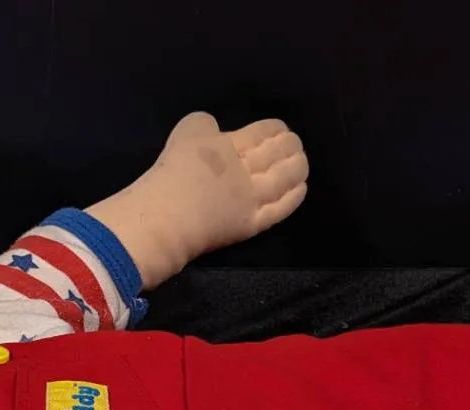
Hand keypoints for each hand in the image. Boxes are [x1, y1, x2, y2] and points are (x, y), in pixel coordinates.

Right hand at [86, 112, 309, 289]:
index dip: (276, 129)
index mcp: (230, 144)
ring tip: (302, 163)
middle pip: (277, 153)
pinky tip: (300, 189)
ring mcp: (252, 198)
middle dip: (290, 146)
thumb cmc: (171, 174)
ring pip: (284, 179)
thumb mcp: (185, 132)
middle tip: (295, 144)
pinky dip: (293, 197)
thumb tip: (217, 131)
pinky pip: (279, 209)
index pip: (262, 132)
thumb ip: (205, 126)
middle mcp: (247, 169)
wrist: (167, 217)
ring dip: (298, 168)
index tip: (282, 129)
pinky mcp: (252, 224)